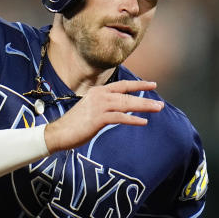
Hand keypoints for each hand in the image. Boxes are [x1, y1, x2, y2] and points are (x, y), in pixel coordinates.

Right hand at [44, 80, 162, 152]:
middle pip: (127, 95)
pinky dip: (132, 119)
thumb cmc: (74, 124)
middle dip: (145, 98)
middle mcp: (99, 96)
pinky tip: (143, 122)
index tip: (152, 85)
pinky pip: (120, 118)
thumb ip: (105, 107)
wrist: (58, 133)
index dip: (138, 84)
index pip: (122, 85)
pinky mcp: (98, 118)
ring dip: (143, 107)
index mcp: (98, 92)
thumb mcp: (91, 110)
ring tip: (157, 109)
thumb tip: (120, 110)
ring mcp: (99, 106)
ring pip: (126, 104)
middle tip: (160, 103)